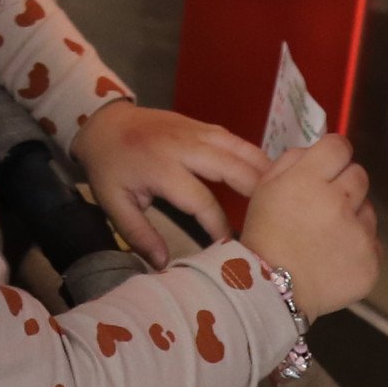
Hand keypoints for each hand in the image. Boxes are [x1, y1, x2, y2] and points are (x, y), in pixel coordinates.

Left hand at [71, 101, 270, 269]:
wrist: (103, 122)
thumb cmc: (109, 167)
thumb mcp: (114, 203)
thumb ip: (139, 234)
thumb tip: (165, 264)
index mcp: (161, 168)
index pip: (200, 200)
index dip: (219, 225)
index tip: (232, 246)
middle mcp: (184, 146)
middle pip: (230, 166)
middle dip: (256, 190)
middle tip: (279, 215)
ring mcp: (196, 131)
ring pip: (238, 147)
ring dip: (262, 169)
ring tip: (284, 192)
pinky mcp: (201, 125)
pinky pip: (233, 139)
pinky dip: (253, 154)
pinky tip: (268, 171)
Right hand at [239, 133, 378, 319]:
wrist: (272, 291)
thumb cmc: (265, 235)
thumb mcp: (265, 187)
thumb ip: (293, 159)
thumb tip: (317, 151)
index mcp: (310, 180)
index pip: (340, 146)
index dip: (333, 154)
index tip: (327, 167)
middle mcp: (339, 203)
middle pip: (359, 175)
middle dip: (345, 185)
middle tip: (326, 205)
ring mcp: (359, 235)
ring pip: (369, 209)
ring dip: (354, 216)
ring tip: (329, 236)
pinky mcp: (371, 262)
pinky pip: (374, 243)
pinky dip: (359, 248)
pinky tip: (336, 257)